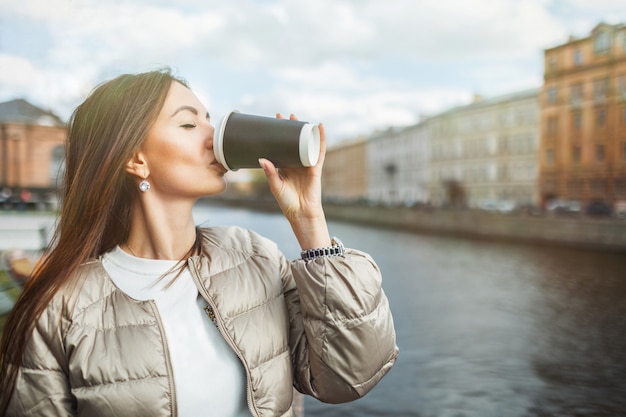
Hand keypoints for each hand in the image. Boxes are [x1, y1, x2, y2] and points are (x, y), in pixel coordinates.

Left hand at [258, 113, 330, 248]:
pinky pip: (320, 151)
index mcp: (285, 167)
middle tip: (284, 116)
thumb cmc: (287, 202)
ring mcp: (306, 164)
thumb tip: (261, 159)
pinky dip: (321, 139)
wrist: (301, 213)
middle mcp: (296, 163)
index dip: (277, 136)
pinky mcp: (316, 167)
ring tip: (298, 118)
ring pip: (306, 143)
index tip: (273, 123)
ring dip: (303, 130)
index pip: (281, 147)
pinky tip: (320, 127)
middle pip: (293, 142)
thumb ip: (270, 172)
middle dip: (290, 129)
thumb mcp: (275, 186)